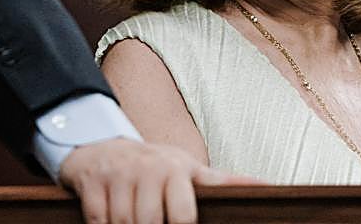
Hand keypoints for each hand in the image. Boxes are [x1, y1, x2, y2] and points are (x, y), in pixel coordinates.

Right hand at [58, 137, 257, 223]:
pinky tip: (108, 220)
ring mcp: (121, 174)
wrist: (102, 144)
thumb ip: (223, 182)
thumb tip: (267, 185)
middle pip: (151, 223)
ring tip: (132, 222)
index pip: (184, 214)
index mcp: (179, 170)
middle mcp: (151, 168)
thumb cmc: (155, 166)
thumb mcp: (190, 169)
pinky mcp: (94, 180)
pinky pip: (99, 220)